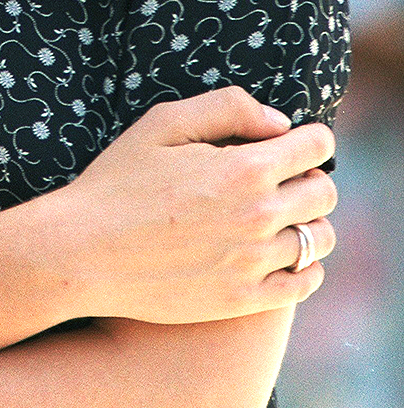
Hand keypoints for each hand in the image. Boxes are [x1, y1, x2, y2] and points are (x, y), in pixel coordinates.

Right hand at [42, 86, 336, 322]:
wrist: (82, 252)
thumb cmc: (118, 181)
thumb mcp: (163, 123)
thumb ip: (228, 108)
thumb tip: (280, 125)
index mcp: (244, 168)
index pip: (317, 147)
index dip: (310, 139)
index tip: (294, 144)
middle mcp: (258, 217)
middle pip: (324, 192)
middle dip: (311, 177)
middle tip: (283, 179)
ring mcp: (252, 263)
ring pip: (319, 239)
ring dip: (310, 222)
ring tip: (282, 217)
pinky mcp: (242, 300)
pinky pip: (303, 283)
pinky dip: (304, 266)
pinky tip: (280, 254)